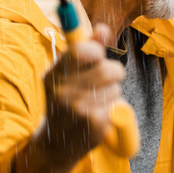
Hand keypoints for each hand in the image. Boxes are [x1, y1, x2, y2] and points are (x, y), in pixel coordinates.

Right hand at [13, 23, 128, 172]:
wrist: (57, 143)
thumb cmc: (67, 100)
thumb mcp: (69, 73)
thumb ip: (87, 48)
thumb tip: (103, 29)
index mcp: (54, 74)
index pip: (82, 50)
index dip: (96, 51)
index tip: (96, 57)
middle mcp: (62, 92)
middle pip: (109, 69)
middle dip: (113, 73)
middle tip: (103, 83)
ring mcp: (78, 110)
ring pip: (116, 88)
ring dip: (113, 93)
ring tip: (96, 103)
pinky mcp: (95, 125)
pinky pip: (120, 105)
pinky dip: (116, 109)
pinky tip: (100, 116)